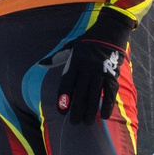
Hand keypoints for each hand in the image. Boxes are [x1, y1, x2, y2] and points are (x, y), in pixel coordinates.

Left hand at [47, 9, 133, 124]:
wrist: (109, 32)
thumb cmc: (87, 42)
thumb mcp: (70, 47)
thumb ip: (56, 58)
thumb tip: (40, 64)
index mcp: (75, 62)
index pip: (67, 84)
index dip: (64, 99)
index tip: (62, 112)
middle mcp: (87, 69)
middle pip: (81, 93)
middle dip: (77, 110)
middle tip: (75, 123)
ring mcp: (101, 72)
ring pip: (95, 95)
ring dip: (91, 111)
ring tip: (87, 122)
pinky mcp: (113, 75)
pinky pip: (110, 93)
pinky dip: (108, 105)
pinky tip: (104, 116)